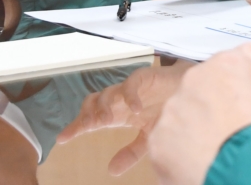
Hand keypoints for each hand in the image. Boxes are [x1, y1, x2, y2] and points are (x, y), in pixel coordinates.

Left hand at [58, 60, 194, 174]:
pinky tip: (136, 108)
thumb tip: (111, 171)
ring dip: (103, 107)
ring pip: (107, 93)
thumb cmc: (166, 112)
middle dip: (86, 115)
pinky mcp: (144, 78)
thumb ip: (130, 153)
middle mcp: (119, 101)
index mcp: (118, 114)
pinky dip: (131, 95)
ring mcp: (130, 88)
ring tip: (105, 122)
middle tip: (86, 128)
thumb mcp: (148, 138)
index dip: (76, 127)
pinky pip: (131, 84)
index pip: (91, 119)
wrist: (189, 91)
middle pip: (92, 103)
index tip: (61, 139)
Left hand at [149, 45, 250, 184]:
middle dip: (227, 104)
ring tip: (228, 150)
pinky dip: (188, 154)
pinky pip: (175, 145)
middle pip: (214, 86)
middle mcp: (197, 80)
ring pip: (191, 115)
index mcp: (232, 65)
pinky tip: (209, 164)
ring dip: (205, 129)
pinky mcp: (159, 143)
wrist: (250, 177)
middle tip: (246, 128)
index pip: (248, 57)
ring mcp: (174, 112)